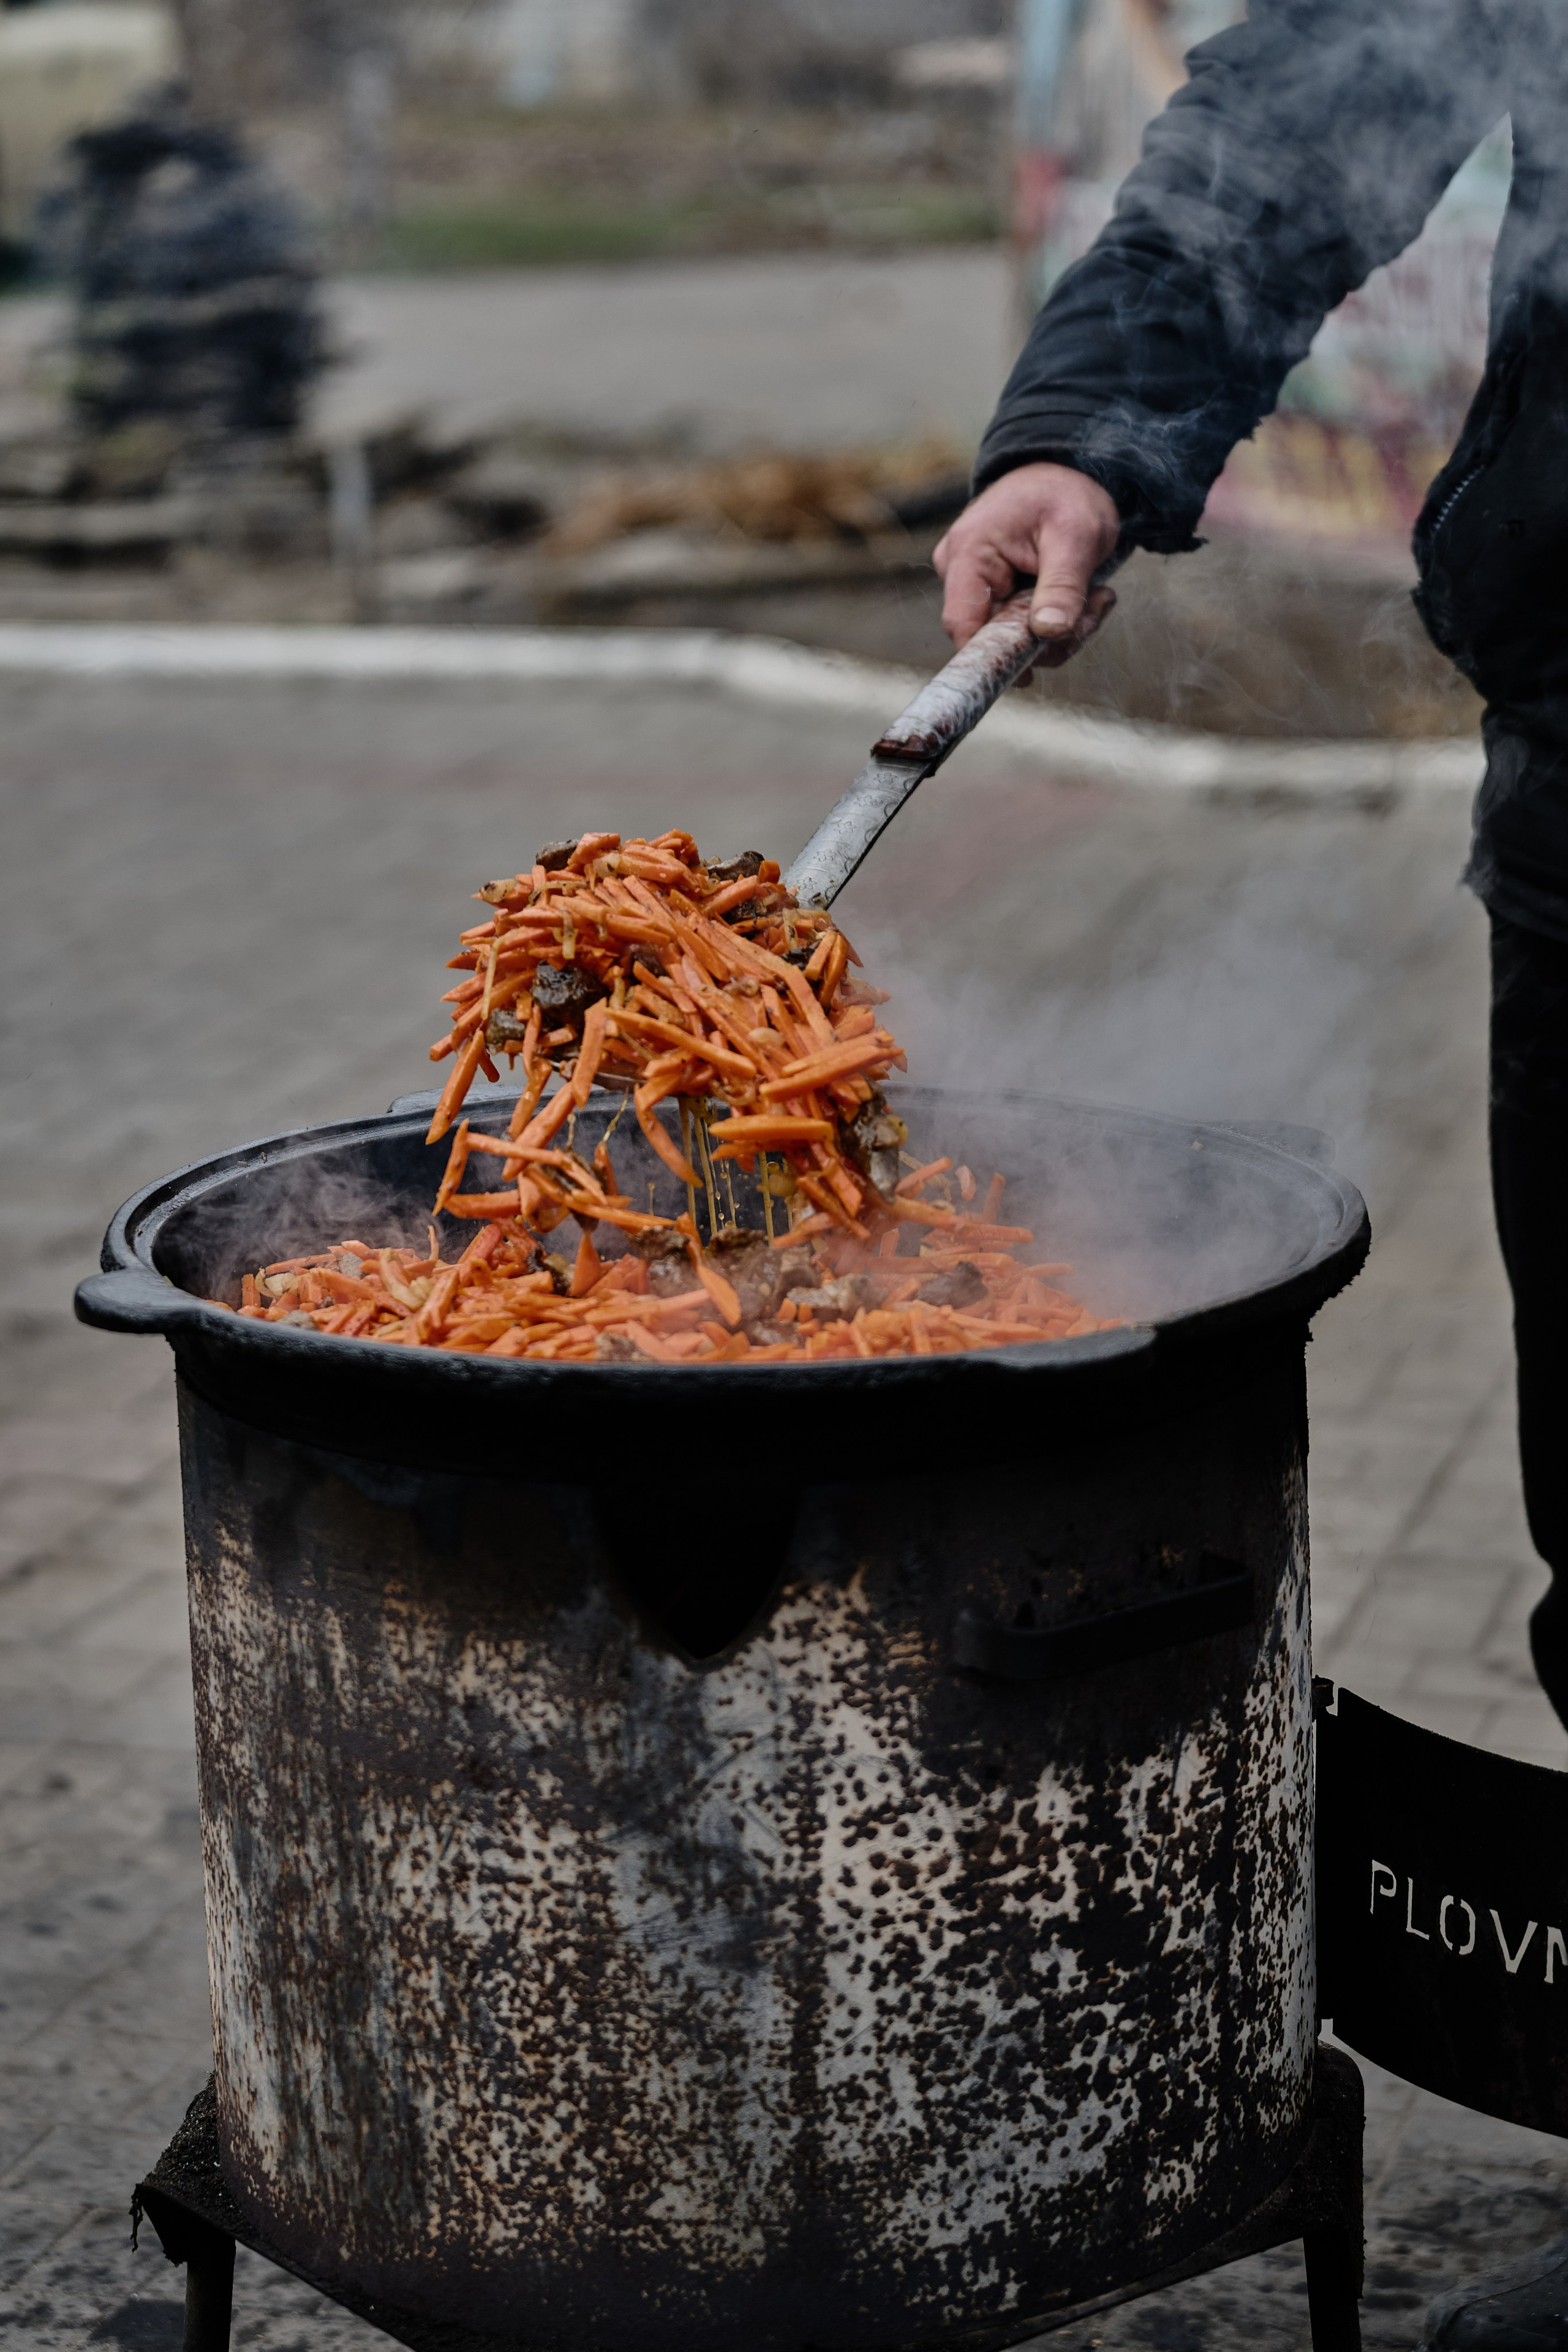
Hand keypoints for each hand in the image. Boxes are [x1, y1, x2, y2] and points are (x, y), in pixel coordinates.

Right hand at [934, 461, 1120, 654]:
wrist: (1067, 477)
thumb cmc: (1067, 496)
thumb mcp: (1076, 535)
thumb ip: (1062, 585)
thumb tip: (1048, 632)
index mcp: (970, 551)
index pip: (962, 623)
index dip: (990, 657)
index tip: (1028, 673)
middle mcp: (961, 570)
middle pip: (992, 637)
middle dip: (1048, 638)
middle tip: (1096, 608)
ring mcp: (975, 584)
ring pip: (1011, 639)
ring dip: (1061, 631)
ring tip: (1096, 596)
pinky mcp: (994, 595)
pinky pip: (1021, 629)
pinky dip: (1056, 623)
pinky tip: (1083, 598)